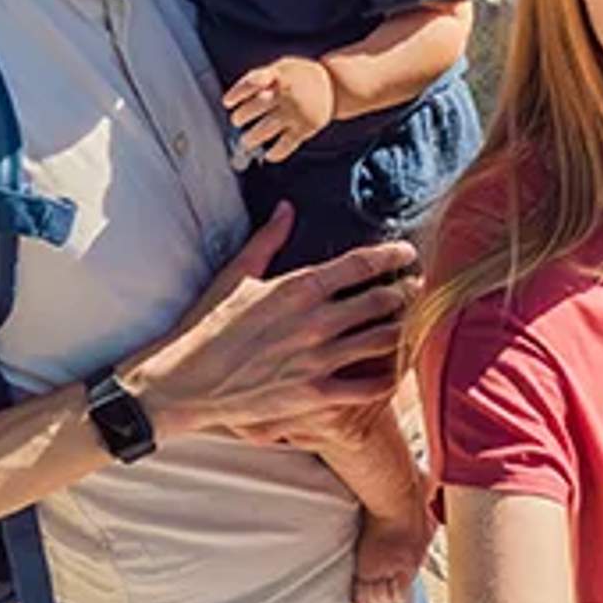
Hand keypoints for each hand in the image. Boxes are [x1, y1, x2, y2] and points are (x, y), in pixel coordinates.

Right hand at [128, 210, 414, 442]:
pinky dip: (389, 378)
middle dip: (406, 293)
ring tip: (414, 325)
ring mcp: (318, 360)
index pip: (362, 264)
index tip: (408, 253)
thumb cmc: (207, 326)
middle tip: (417, 290)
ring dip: (405, 331)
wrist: (185, 381)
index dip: (393, 255)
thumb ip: (267, 240)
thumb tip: (287, 208)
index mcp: (297, 287)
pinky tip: (397, 371)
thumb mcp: (236, 276)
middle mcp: (315, 321)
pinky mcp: (314, 395)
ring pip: (384, 341)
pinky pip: (369, 387)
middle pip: (383, 300)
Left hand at [225, 56, 338, 162]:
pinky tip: (268, 155)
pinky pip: (286, 144)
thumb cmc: (301, 76)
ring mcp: (296, 112)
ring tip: (247, 141)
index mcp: (280, 75)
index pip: (253, 82)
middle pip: (256, 107)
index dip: (237, 93)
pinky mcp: (306, 128)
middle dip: (241, 116)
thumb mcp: (284, 66)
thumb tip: (235, 96)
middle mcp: (287, 94)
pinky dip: (275, 153)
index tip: (227, 103)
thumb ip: (262, 76)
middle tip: (237, 121)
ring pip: (267, 129)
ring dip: (252, 138)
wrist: (336, 84)